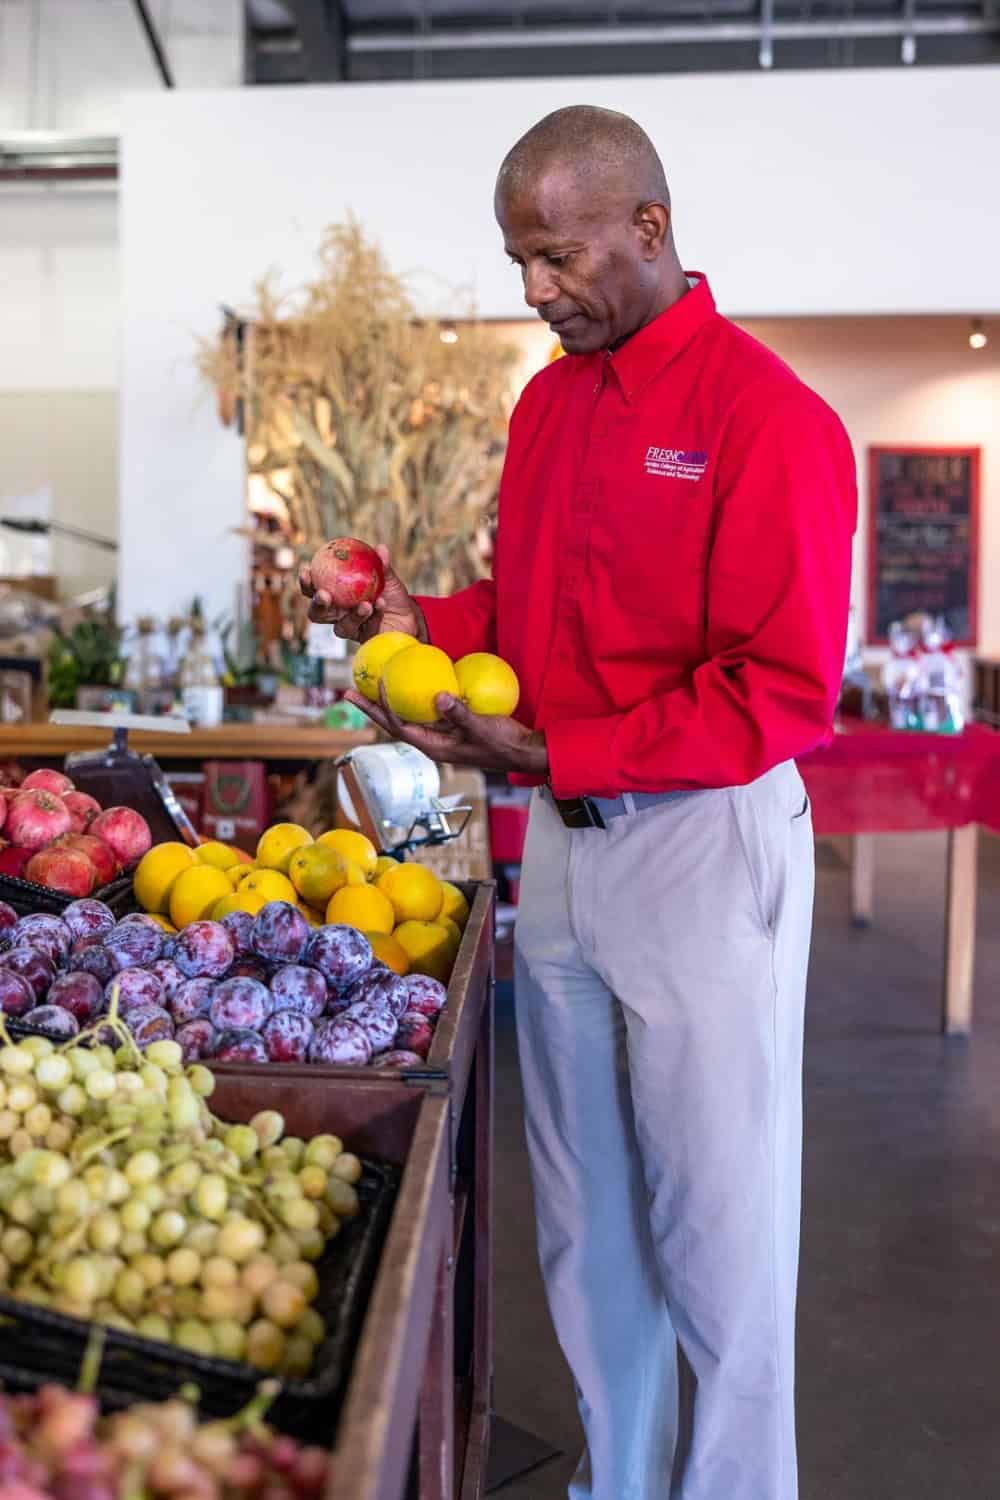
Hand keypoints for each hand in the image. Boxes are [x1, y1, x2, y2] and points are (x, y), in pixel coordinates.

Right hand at [299, 544, 426, 643]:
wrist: (409, 616)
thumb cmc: (391, 594)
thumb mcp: (387, 577)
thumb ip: (382, 565)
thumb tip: (381, 549)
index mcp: (335, 596)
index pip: (313, 590)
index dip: (306, 583)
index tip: (306, 571)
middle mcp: (338, 615)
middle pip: (317, 614)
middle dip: (318, 604)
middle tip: (324, 594)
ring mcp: (351, 629)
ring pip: (342, 628)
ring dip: (353, 616)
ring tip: (366, 604)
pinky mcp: (365, 641)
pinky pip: (366, 631)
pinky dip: (375, 617)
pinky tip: (381, 605)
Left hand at [346, 687, 548, 777]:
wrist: (522, 751)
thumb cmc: (502, 744)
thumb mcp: (481, 727)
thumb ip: (460, 713)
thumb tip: (438, 696)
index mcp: (434, 747)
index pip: (398, 726)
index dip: (382, 708)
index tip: (375, 685)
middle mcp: (432, 742)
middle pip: (393, 723)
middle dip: (370, 708)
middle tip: (348, 692)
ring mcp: (440, 735)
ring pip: (406, 717)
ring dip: (387, 702)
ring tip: (370, 686)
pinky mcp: (450, 726)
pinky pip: (425, 711)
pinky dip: (412, 698)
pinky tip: (411, 682)